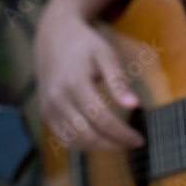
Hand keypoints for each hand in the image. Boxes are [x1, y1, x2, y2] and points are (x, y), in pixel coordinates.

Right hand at [35, 14, 143, 149]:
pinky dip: (83, 145)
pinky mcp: (45, 113)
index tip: (140, 139)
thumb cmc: (85, 45)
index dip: (122, 133)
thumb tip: (134, 106)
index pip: (101, 119)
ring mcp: (48, 108)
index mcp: (74, 84)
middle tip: (133, 144)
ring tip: (120, 144)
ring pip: (74, 141)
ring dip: (99, 148)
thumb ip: (118, 81)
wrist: (53, 36)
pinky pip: (64, 138)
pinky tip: (101, 141)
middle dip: (113, 144)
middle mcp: (57, 99)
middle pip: (87, 135)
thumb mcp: (106, 55)